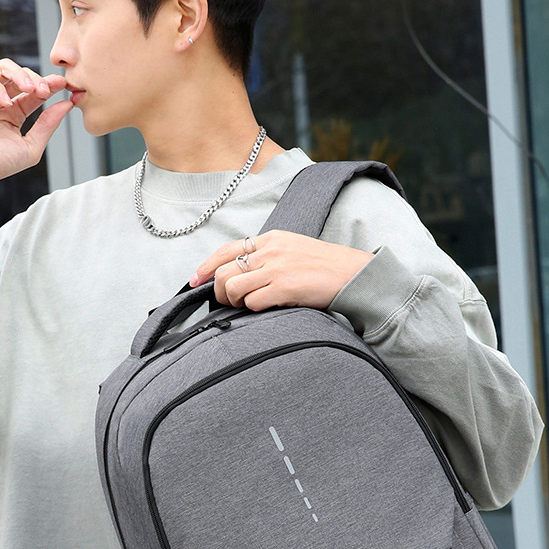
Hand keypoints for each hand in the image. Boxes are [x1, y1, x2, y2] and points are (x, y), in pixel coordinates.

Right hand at [0, 58, 72, 181]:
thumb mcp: (30, 147)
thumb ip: (48, 125)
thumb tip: (68, 104)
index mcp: (16, 112)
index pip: (35, 92)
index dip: (50, 85)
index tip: (64, 85)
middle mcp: (0, 100)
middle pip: (21, 76)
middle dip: (36, 79)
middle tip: (46, 89)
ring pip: (4, 69)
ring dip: (20, 74)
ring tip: (30, 88)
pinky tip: (6, 103)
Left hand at [189, 230, 373, 310]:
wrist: (354, 274)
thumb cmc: (325, 268)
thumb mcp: (293, 250)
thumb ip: (268, 257)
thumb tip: (241, 274)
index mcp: (271, 239)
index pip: (227, 249)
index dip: (205, 267)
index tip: (194, 280)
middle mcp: (270, 250)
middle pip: (224, 271)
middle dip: (219, 291)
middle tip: (229, 302)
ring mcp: (277, 268)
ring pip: (232, 287)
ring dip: (234, 302)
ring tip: (248, 306)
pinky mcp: (285, 286)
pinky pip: (253, 302)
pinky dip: (253, 309)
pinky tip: (267, 308)